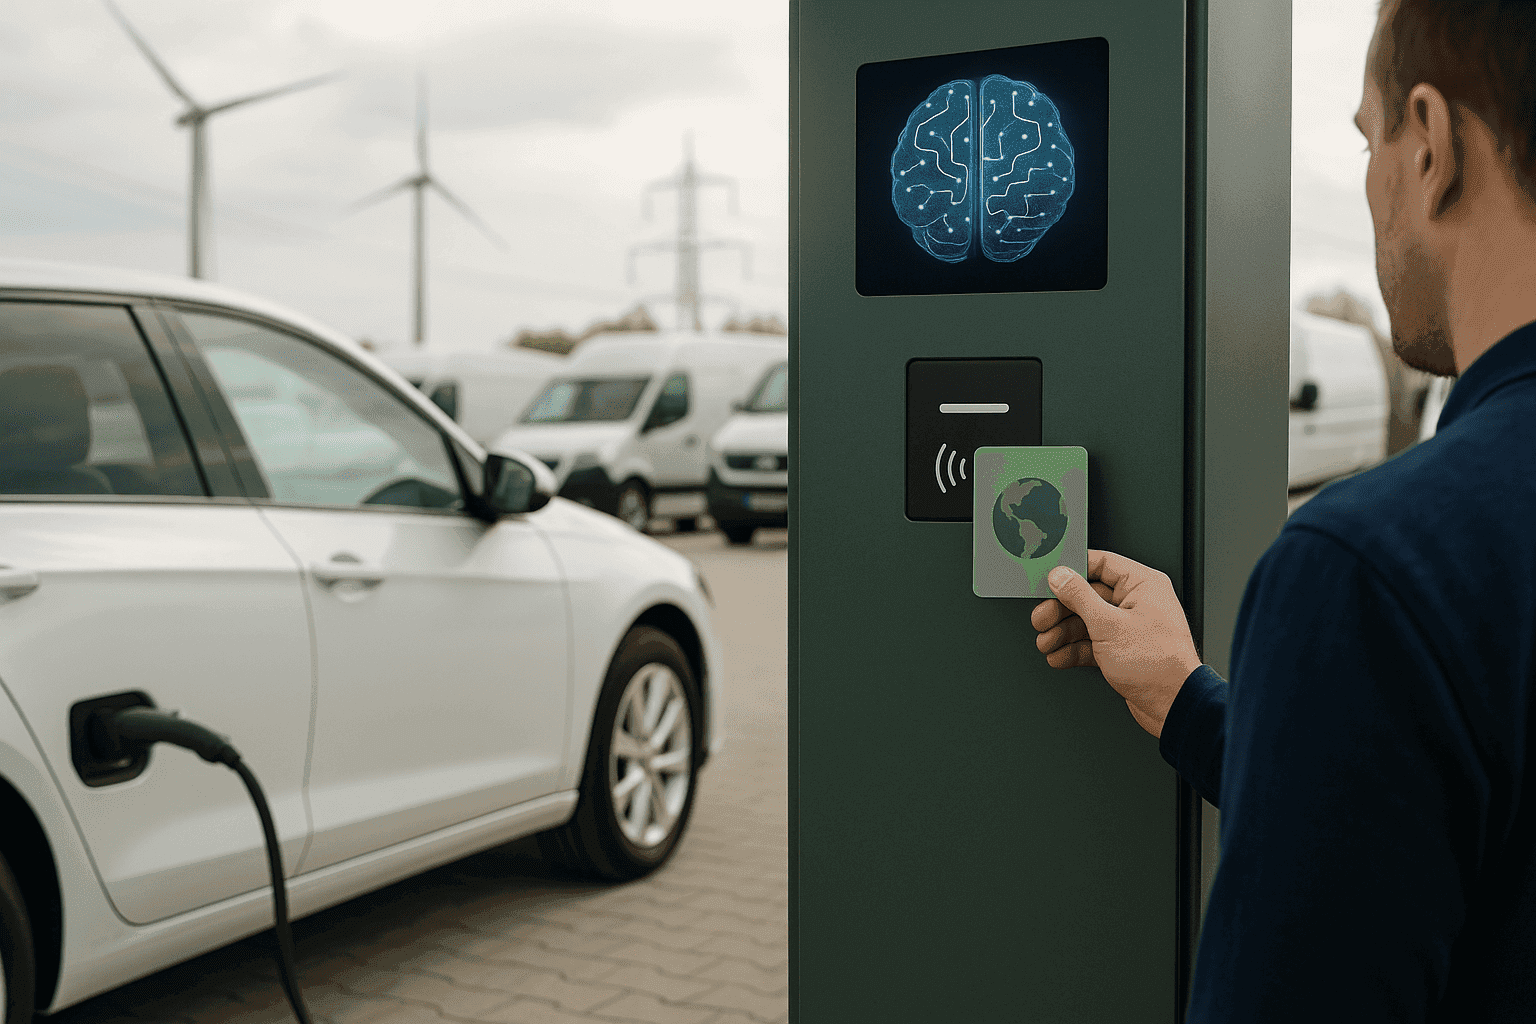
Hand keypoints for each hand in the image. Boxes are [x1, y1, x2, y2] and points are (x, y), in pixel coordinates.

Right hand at [1031, 549, 1202, 738]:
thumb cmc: (1158, 664)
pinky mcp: (1122, 650)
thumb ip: (1080, 597)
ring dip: (1062, 633)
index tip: (1049, 580)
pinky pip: (1091, 642)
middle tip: (1041, 619)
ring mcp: (1128, 627)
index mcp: (1142, 584)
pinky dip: (1073, 649)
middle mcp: (1136, 602)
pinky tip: (1059, 657)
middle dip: (1060, 610)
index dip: (1072, 571)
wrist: (1173, 705)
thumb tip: (1060, 577)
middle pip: (1087, 595)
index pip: (1100, 564)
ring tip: (1046, 643)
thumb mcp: (1109, 625)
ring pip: (1086, 621)